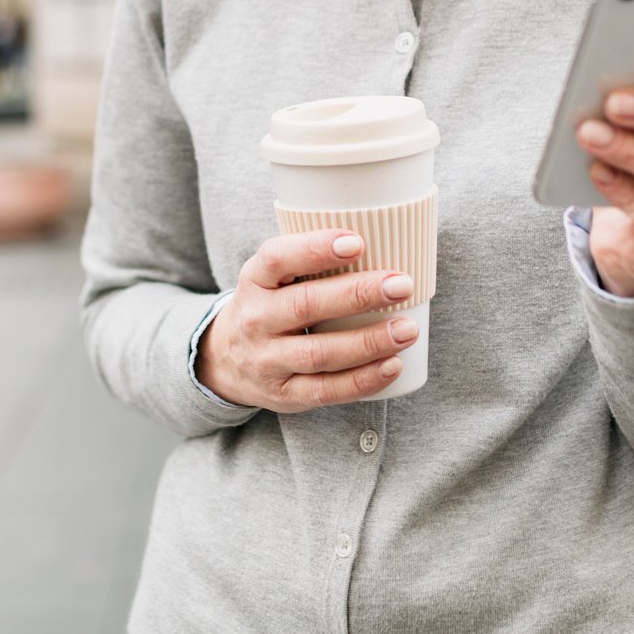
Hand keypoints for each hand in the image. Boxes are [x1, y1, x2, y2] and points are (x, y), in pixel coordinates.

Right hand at [196, 229, 421, 411]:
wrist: (227, 360)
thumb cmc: (269, 305)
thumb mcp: (272, 276)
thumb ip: (310, 259)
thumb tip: (383, 239)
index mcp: (254, 280)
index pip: (277, 259)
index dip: (315, 249)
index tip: (357, 242)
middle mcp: (256, 320)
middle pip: (305, 306)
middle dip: (358, 294)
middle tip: (401, 284)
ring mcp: (267, 361)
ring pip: (319, 353)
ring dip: (368, 341)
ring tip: (406, 329)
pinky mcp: (285, 394)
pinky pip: (326, 390)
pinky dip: (362, 380)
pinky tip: (392, 365)